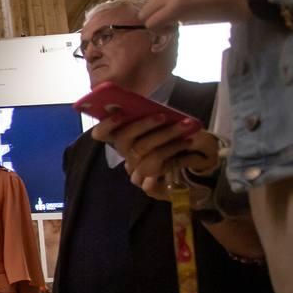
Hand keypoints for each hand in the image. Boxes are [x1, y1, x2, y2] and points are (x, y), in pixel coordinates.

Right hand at [92, 115, 219, 197]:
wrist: (191, 167)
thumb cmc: (173, 138)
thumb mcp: (162, 123)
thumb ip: (151, 116)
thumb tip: (149, 106)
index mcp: (122, 139)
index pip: (101, 134)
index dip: (106, 125)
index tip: (119, 115)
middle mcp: (125, 155)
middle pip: (125, 141)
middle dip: (144, 125)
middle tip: (163, 116)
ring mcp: (135, 171)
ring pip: (146, 155)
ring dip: (168, 139)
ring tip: (186, 127)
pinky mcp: (148, 186)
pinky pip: (157, 174)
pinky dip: (175, 157)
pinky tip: (188, 146)